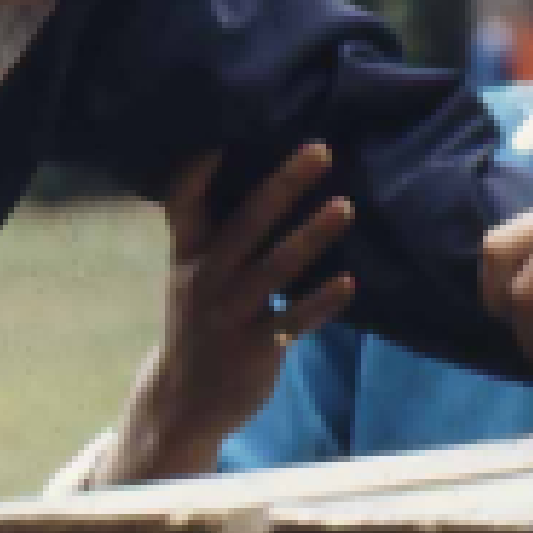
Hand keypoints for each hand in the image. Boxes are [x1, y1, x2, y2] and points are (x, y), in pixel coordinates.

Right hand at [94, 143, 356, 483]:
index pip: (184, 202)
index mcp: (188, 254)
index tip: (227, 130)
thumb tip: (244, 170)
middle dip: (283, 185)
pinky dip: (322, 302)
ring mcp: (229, 315)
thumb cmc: (198, 320)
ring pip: (275, 268)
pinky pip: (293, 321)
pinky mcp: (254, 349)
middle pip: (246, 223)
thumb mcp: (190, 272)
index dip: (200, 168)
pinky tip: (349, 282)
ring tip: (345, 206)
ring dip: (312, 235)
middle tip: (320, 150)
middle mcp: (205, 278)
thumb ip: (210, 229)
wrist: (183, 402)